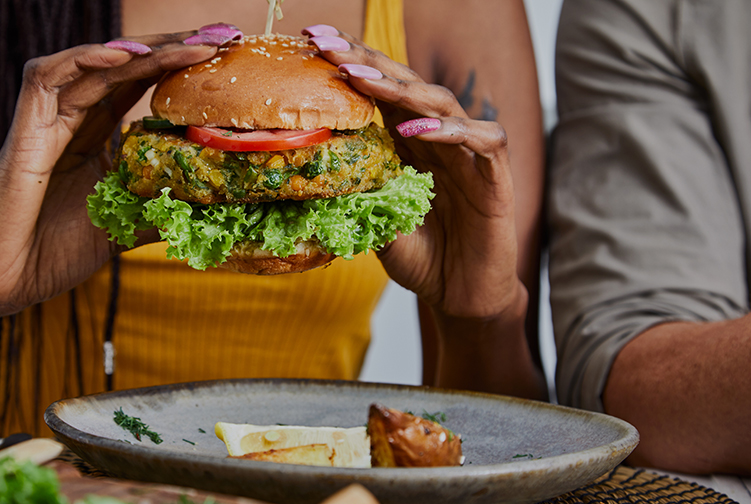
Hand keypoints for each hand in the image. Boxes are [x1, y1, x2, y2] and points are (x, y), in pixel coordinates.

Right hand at [0, 33, 218, 323]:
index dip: (171, 69)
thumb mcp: (123, 230)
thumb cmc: (51, 256)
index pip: (135, 89)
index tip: (214, 59)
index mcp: (93, 141)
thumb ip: (159, 212)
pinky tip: (120, 56)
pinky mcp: (23, 133)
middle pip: (119, 70)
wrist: (1, 285)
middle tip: (212, 40)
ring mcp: (44, 124)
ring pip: (91, 68)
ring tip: (184, 44)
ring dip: (138, 52)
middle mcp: (69, 123)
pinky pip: (45, 79)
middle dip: (166, 51)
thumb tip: (210, 211)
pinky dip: (81, 61)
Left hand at [309, 30, 520, 319]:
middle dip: (368, 63)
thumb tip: (304, 176)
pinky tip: (416, 130)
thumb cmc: (421, 255)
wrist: (460, 296)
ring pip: (442, 104)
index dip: (352, 65)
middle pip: (408, 86)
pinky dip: (451, 131)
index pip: (381, 92)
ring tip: (362, 79)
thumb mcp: (374, 220)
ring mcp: (468, 154)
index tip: (314, 43)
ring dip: (401, 90)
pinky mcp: (496, 178)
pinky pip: (483, 141)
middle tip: (330, 47)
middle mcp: (438, 139)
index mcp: (408, 143)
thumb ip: (353, 194)